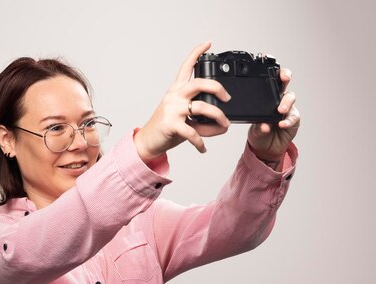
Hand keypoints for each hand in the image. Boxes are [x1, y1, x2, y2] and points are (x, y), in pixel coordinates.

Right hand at [134, 41, 230, 161]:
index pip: (186, 67)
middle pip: (200, 83)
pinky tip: (203, 148)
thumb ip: (203, 120)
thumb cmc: (166, 128)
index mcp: (177, 90)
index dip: (197, 53)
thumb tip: (223, 125)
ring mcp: (172, 109)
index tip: (208, 43)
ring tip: (224, 125)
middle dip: (218, 88)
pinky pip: (193, 132)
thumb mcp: (185, 120)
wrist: (148, 141)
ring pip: (202, 108)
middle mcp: (174, 96)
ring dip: (219, 117)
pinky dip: (201, 142)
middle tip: (227, 98)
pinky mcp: (171, 124)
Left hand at [247, 68, 300, 164]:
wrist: (265, 149)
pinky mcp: (293, 119)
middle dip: (285, 77)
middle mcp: (278, 100)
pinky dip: (287, 120)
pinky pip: (293, 116)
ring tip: (280, 110)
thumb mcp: (252, 129)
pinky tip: (282, 124)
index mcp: (265, 97)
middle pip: (284, 83)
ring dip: (286, 102)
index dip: (272, 71)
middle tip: (284, 78)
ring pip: (290, 98)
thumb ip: (257, 127)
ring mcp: (287, 108)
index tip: (269, 63)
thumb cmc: (258, 134)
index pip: (269, 81)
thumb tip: (263, 125)